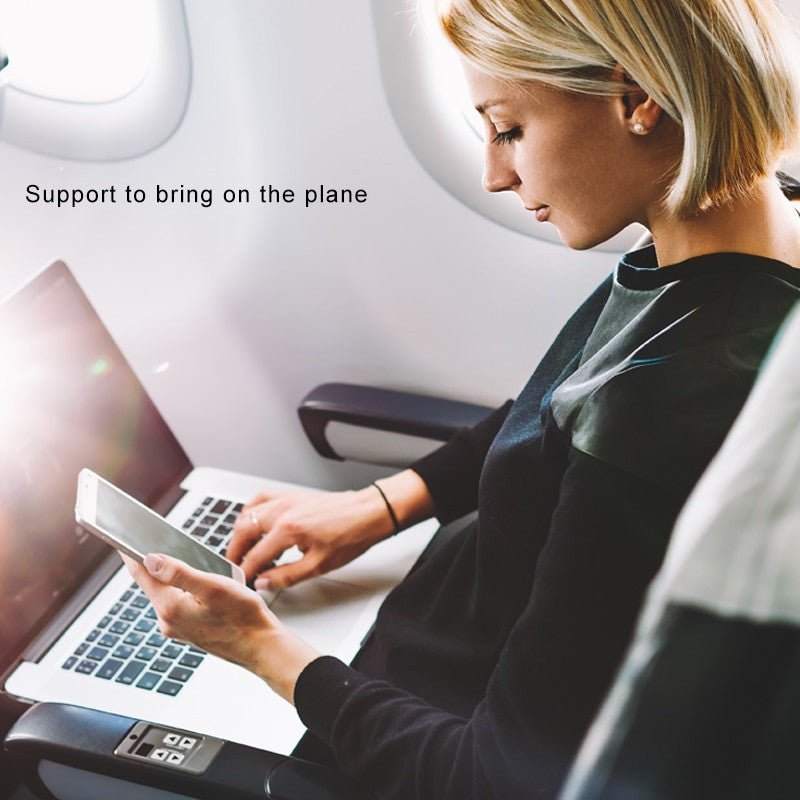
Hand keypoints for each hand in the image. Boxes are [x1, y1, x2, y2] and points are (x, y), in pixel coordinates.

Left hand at [122, 553, 318, 702]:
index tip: (120, 537)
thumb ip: (179, 573)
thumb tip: (150, 559)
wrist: (261, 647)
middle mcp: (168, 620)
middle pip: (152, 583)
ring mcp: (178, 628)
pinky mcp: (190, 631)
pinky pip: (179, 604)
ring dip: (173, 578)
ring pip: (167, 593)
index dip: (130, 552)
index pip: (141, 573)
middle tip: (159, 541)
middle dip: (155, 563)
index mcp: (170, 607)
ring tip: (189, 563)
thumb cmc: (243, 617)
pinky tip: (202, 586)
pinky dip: (183, 591)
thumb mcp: (213, 587)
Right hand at [226, 487, 396, 588]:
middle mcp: (282, 511)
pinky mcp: (291, 495)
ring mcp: (285, 500)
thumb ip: (286, 576)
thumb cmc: (351, 536)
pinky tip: (253, 522)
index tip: (241, 581)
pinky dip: (251, 511)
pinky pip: (261, 499)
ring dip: (240, 532)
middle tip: (234, 566)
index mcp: (288, 530)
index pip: (255, 555)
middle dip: (234, 551)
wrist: (368, 513)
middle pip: (243, 531)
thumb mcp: (319, 565)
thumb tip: (264, 582)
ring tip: (243, 550)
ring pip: (247, 513)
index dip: (245, 571)